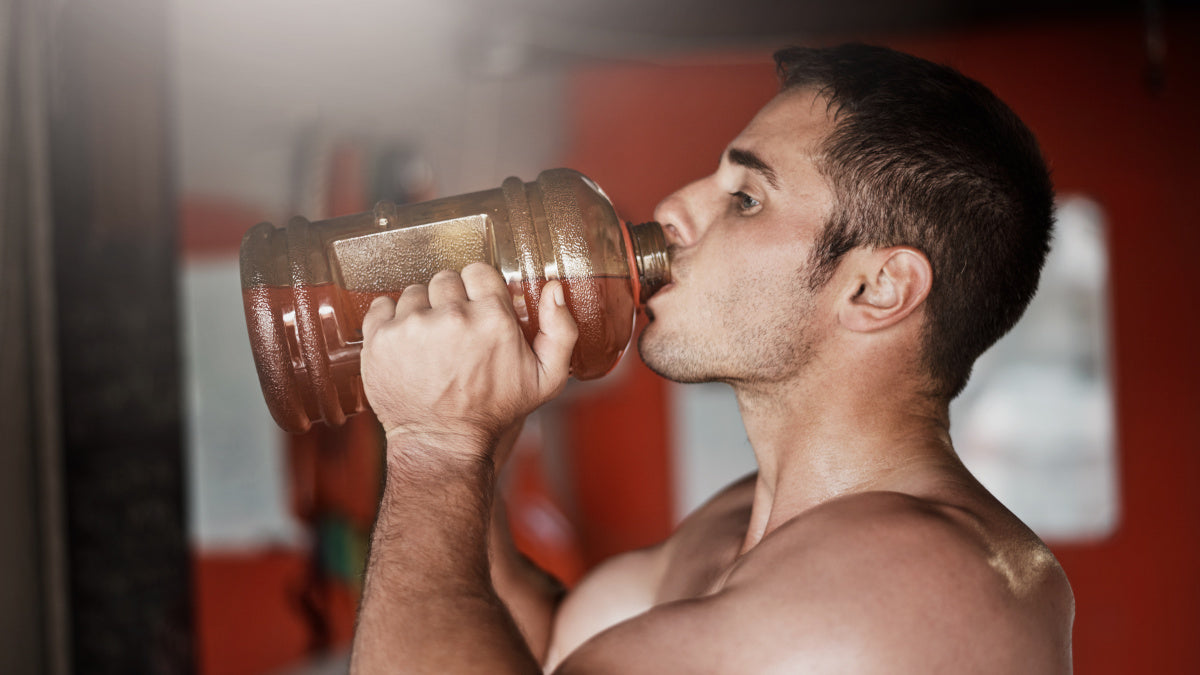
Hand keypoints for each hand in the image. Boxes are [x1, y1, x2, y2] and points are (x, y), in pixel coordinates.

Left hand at [360, 263, 577, 463]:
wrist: (442, 443)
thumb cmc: (494, 412)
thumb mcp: (546, 378)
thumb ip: (560, 330)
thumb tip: (553, 290)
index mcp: (492, 317)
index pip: (478, 271)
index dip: (478, 289)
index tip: (476, 309)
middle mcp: (451, 316)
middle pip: (445, 279)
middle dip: (450, 300)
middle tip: (454, 331)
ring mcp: (412, 325)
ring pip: (414, 292)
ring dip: (421, 311)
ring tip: (429, 342)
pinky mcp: (381, 338)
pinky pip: (382, 305)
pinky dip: (390, 319)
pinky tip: (404, 342)